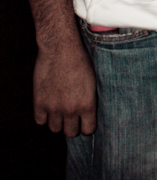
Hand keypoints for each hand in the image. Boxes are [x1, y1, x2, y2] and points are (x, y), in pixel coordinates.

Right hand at [22, 0, 96, 135]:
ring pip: (55, 128)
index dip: (86, 125)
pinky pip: (40, 121)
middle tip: (71, 116)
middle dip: (72, 125)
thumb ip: (92, 97)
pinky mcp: (39, 102)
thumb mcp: (94, 79)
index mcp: (87, 104)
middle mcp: (71, 109)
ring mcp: (54, 107)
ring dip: (57, 121)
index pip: (88, 130)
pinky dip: (43, 115)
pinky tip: (48, 106)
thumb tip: (94, 109)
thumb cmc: (81, 59)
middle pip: (70, 132)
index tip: (85, 120)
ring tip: (59, 111)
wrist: (61, 47)